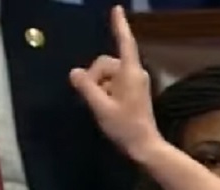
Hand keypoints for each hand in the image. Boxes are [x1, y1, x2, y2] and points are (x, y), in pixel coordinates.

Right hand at [70, 6, 161, 159]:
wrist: (145, 146)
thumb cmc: (125, 127)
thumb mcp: (101, 107)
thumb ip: (86, 87)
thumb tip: (75, 72)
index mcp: (130, 73)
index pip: (124, 42)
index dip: (119, 25)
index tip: (117, 8)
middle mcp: (135, 73)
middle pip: (105, 63)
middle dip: (95, 77)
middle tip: (96, 100)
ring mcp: (135, 82)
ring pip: (107, 74)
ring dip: (100, 87)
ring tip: (105, 107)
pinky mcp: (134, 90)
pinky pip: (113, 83)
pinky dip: (105, 91)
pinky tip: (107, 108)